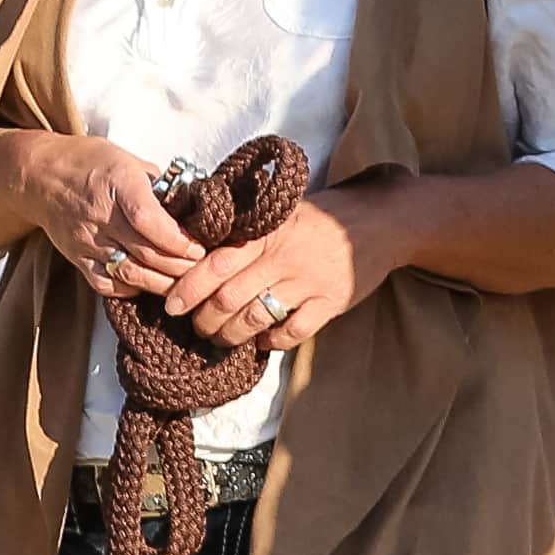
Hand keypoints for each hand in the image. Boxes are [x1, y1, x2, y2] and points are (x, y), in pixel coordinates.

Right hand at [0, 132, 206, 302]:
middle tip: (205, 270)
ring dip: (163, 284)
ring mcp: (87, 242)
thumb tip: (193, 204)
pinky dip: (133, 289)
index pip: (149, 221)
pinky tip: (150, 285)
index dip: (178, 240)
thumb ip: (160, 184)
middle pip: (146, 253)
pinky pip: (108, 284)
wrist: (40, 176)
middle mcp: (101, 217)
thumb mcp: (129, 160)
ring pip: (131, 274)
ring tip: (186, 284)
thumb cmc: (91, 163)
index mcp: (118, 185)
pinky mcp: (78, 259)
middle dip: (181, 266)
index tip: (200, 247)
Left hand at [159, 198, 384, 360]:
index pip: (216, 264)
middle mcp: (284, 257)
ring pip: (255, 319)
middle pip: (229, 299)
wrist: (382, 222)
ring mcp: (309, 281)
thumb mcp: (280, 212)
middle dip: (206, 320)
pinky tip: (265, 340)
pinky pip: (293, 332)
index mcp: (266, 232)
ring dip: (232, 336)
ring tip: (224, 338)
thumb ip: (246, 231)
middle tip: (199, 327)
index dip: (189, 289)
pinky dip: (272, 341)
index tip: (172, 306)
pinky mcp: (331, 301)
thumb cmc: (323, 216)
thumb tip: (195, 248)